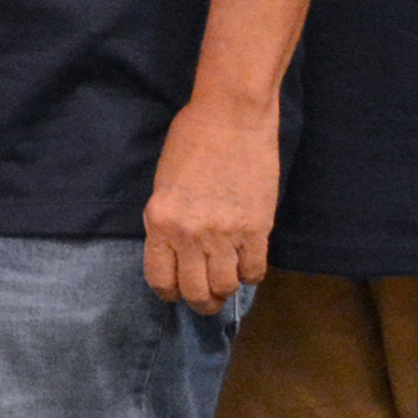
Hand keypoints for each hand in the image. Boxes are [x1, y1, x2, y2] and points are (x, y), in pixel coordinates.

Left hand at [142, 89, 277, 312]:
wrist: (231, 115)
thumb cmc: (192, 140)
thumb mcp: (163, 185)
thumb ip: (168, 222)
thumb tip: (177, 254)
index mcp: (159, 222)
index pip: (161, 280)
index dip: (170, 293)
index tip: (177, 292)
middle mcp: (189, 234)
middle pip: (196, 292)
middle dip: (201, 302)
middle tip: (207, 298)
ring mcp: (225, 233)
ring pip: (226, 286)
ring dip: (227, 289)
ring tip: (227, 280)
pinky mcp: (257, 228)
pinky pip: (255, 270)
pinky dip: (251, 274)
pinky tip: (247, 264)